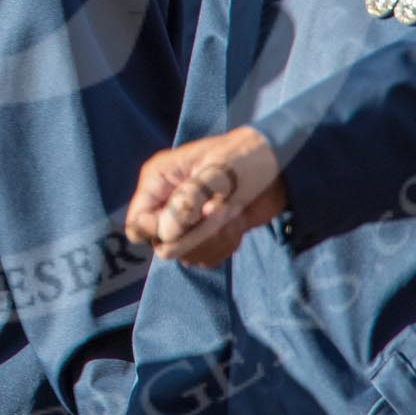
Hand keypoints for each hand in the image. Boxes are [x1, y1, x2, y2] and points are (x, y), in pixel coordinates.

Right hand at [124, 126, 285, 267]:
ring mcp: (184, 218)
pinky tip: (236, 224)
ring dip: (214, 240)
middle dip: (198, 236)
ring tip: (233, 214)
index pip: (137, 225)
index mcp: (158, 180)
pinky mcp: (203, 232)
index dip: (162, 231)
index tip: (194, 215)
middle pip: (162, 244)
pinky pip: (203, 256)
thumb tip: (167, 232)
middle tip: (222, 212)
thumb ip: (189, 199)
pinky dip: (223, 246)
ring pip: (184, 254)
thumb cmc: (245, 158)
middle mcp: (165, 200)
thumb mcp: (220, 172)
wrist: (278, 167)